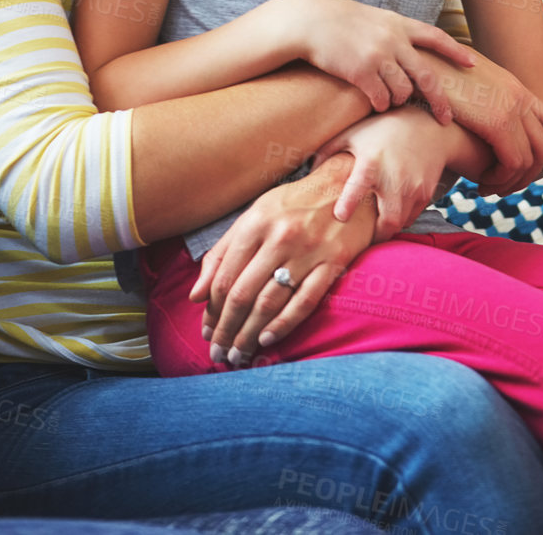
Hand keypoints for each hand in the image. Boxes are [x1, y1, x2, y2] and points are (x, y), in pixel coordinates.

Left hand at [188, 152, 375, 366]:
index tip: (206, 332)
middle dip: (227, 330)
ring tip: (239, 356)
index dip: (212, 310)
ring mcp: (308, 250)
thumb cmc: (293, 204)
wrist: (347, 186)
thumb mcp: (254, 217)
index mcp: (255, 222)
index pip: (225, 276)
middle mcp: (280, 236)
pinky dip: (283, 325)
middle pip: (243, 293)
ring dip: (250, 335)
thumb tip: (195, 295)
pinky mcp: (333, 262)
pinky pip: (304, 302)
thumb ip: (223, 253)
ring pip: (270, 302)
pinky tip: (267, 341)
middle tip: (219, 355)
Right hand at [274, 0, 476, 123]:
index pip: (435, 36)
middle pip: (427, 76)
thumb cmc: (337, 20)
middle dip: (440, 101)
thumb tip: (408, 52)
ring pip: (403, 92)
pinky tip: (374, 103)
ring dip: (398, 101)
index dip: (455, 51)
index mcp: (398, 23)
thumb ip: (392, 32)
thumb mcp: (371, 18)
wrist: (308, 20)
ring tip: (387, 99)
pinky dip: (381, 106)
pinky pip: (381, 100)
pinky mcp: (362, 71)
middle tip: (446, 119)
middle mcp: (393, 39)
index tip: (472, 63)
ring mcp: (379, 55)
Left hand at [310, 107, 454, 241]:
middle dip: (375, 235)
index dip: (348, 205)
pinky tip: (389, 214)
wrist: (425, 125)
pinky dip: (400, 220)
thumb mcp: (353, 134)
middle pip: (388, 221)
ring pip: (400, 223)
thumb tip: (308, 171)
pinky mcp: (425, 193)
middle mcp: (394, 178)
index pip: (358, 188)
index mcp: (371, 163)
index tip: (339, 216)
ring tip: (373, 228)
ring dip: (386, 228)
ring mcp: (413, 188)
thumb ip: (329, 151)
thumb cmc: (382, 129)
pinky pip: (411, 217)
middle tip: (361, 238)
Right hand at [430, 47, 542, 193]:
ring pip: (530, 159)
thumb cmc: (434, 72)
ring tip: (491, 188)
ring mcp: (511, 108)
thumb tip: (477, 111)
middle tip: (506, 187)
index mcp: (513, 86)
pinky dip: (501, 179)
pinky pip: (513, 162)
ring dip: (512, 182)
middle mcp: (518, 96)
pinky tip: (483, 183)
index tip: (540, 171)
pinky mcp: (497, 123)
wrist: (422, 61)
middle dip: (530, 175)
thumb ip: (481, 95)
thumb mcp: (466, 80)